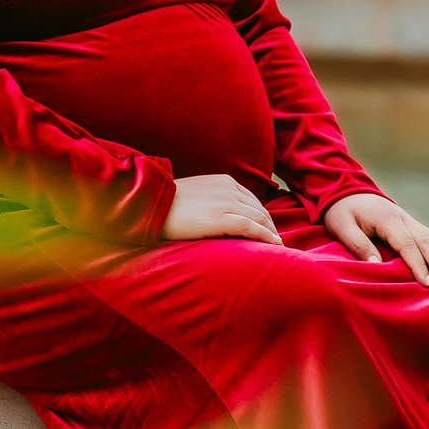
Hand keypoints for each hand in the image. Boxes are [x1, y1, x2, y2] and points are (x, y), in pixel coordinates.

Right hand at [162, 174, 283, 245]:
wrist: (151, 204)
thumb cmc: (167, 204)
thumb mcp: (195, 194)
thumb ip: (211, 200)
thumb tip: (216, 215)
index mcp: (224, 182)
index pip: (252, 200)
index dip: (262, 216)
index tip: (267, 229)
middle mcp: (229, 189)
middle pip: (260, 209)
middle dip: (270, 226)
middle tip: (276, 241)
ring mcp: (226, 202)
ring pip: (260, 218)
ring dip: (272, 233)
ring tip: (277, 246)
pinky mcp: (221, 218)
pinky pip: (252, 227)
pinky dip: (267, 237)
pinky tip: (274, 245)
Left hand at [322, 191, 428, 286]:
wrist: (345, 189)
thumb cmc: (341, 212)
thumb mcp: (342, 227)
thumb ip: (359, 245)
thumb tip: (376, 265)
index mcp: (387, 219)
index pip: (406, 244)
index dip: (417, 264)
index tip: (426, 283)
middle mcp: (403, 218)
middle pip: (426, 241)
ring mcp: (409, 220)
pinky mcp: (410, 224)